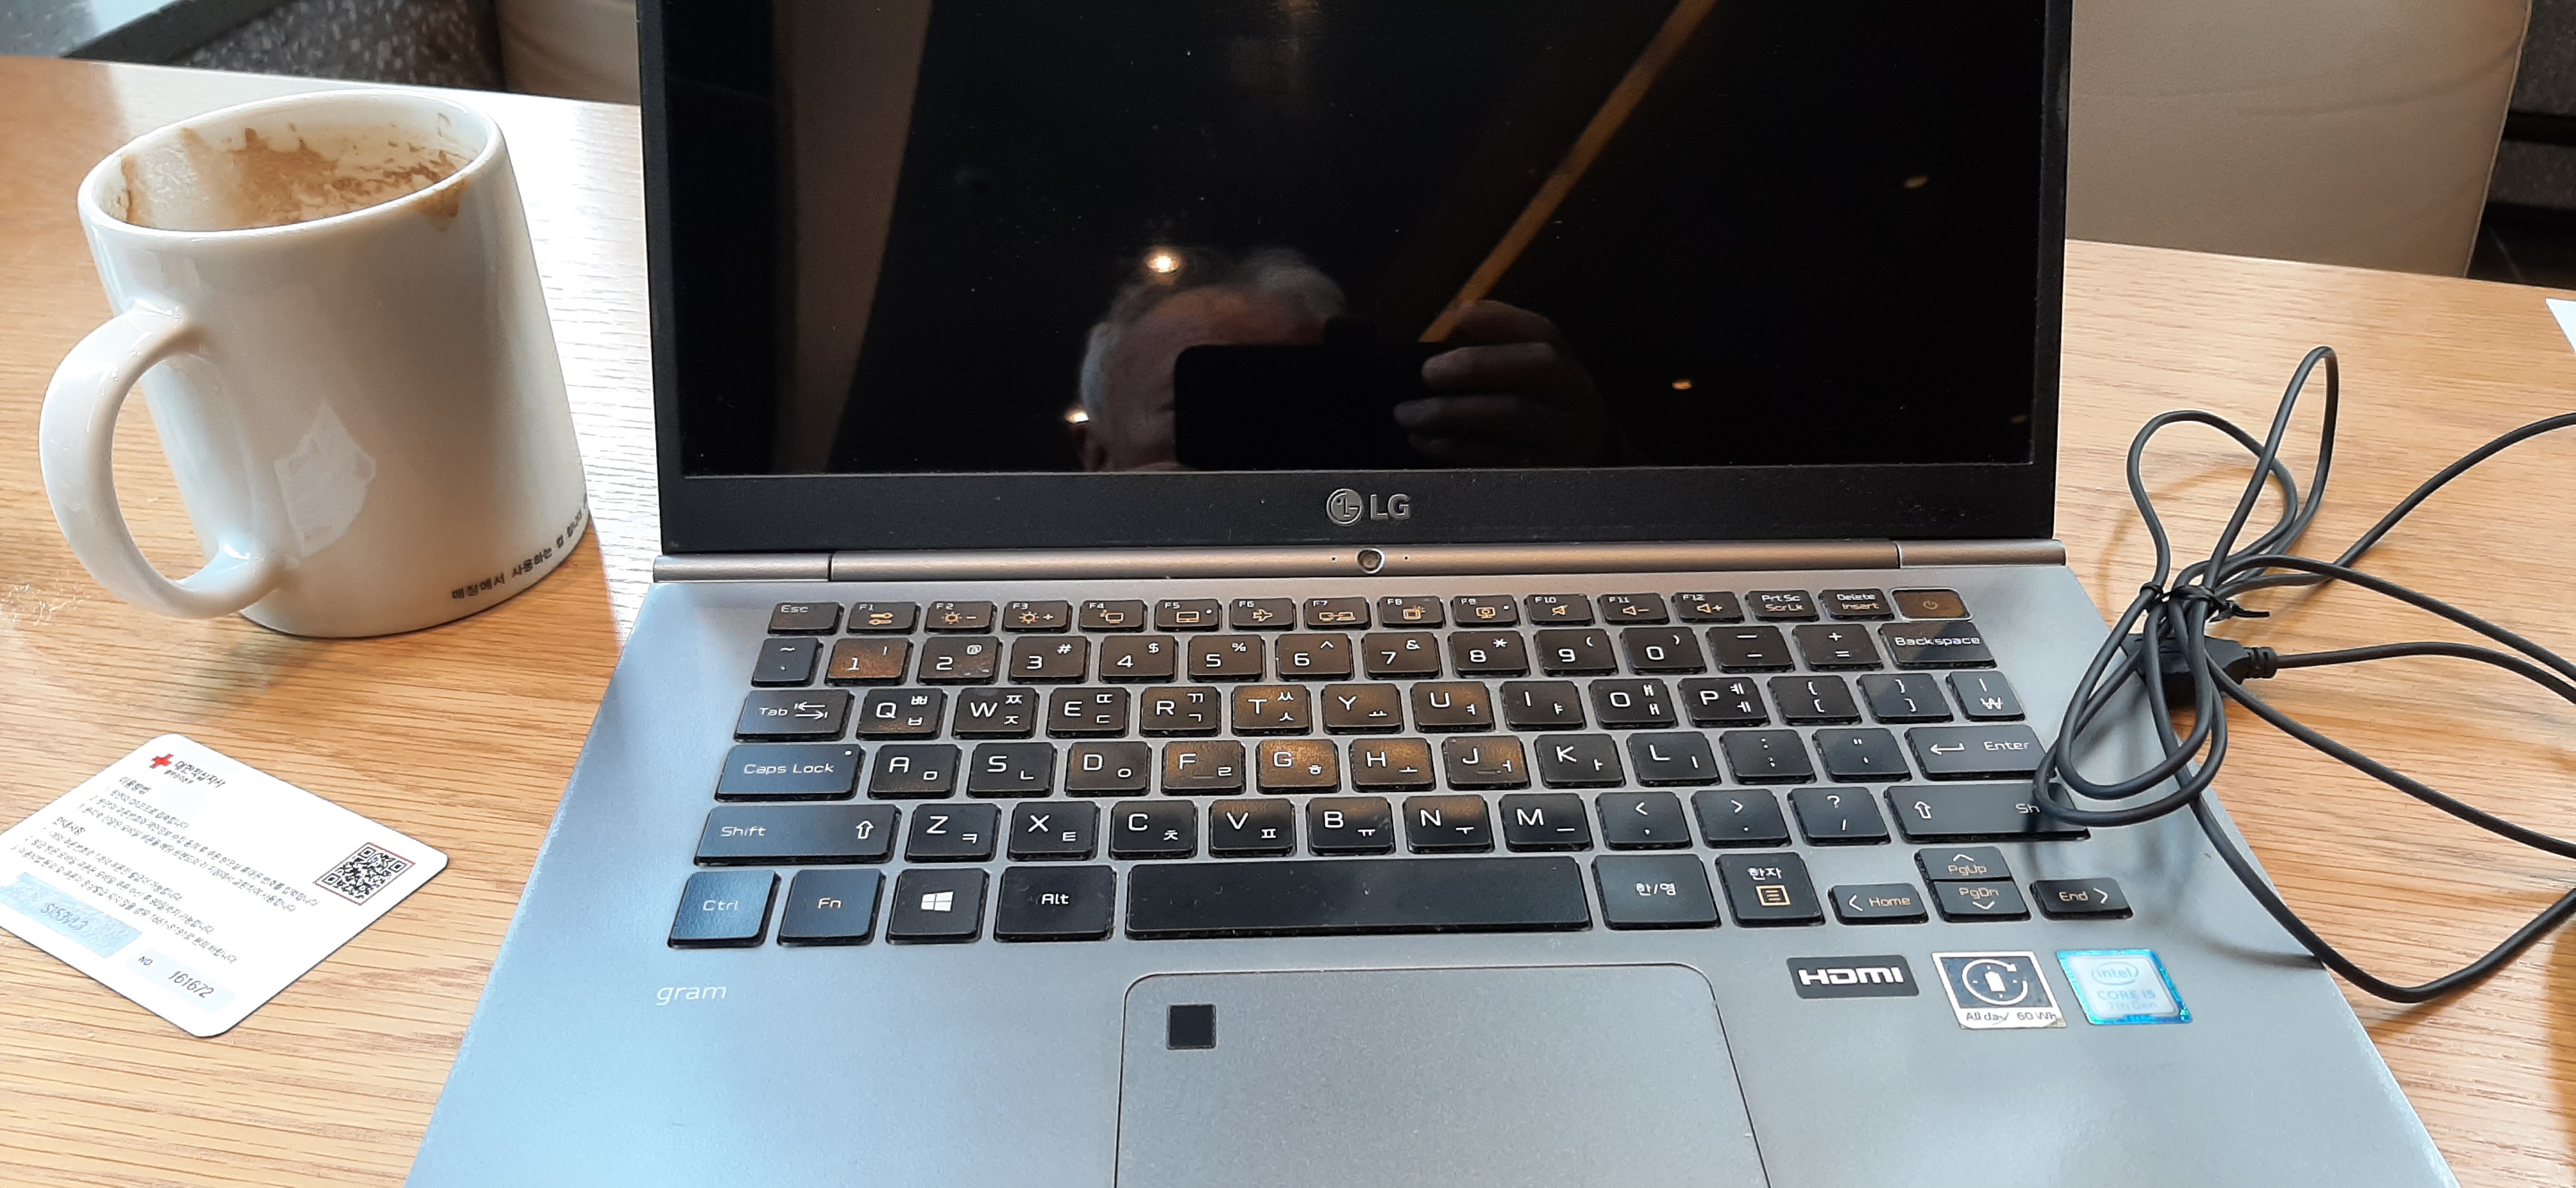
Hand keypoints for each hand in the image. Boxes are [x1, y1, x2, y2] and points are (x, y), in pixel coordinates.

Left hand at [1399, 301, 1607, 465]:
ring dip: (1452, 410)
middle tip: (1429, 372)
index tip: (1460, 315)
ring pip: (1512, 414)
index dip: (1502, 320)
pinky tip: (1425, 441)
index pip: (1543, 332)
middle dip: (1477, 364)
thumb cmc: (1537, 427)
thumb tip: (1446, 332)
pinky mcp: (1549, 474)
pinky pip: (1498, 456)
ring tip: (1410, 413)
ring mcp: (1569, 439)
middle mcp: (1578, 399)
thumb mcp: (1528, 391)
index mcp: (1568, 370)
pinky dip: (1455, 446)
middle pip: (1536, 366)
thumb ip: (1495, 362)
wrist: (1575, 483)